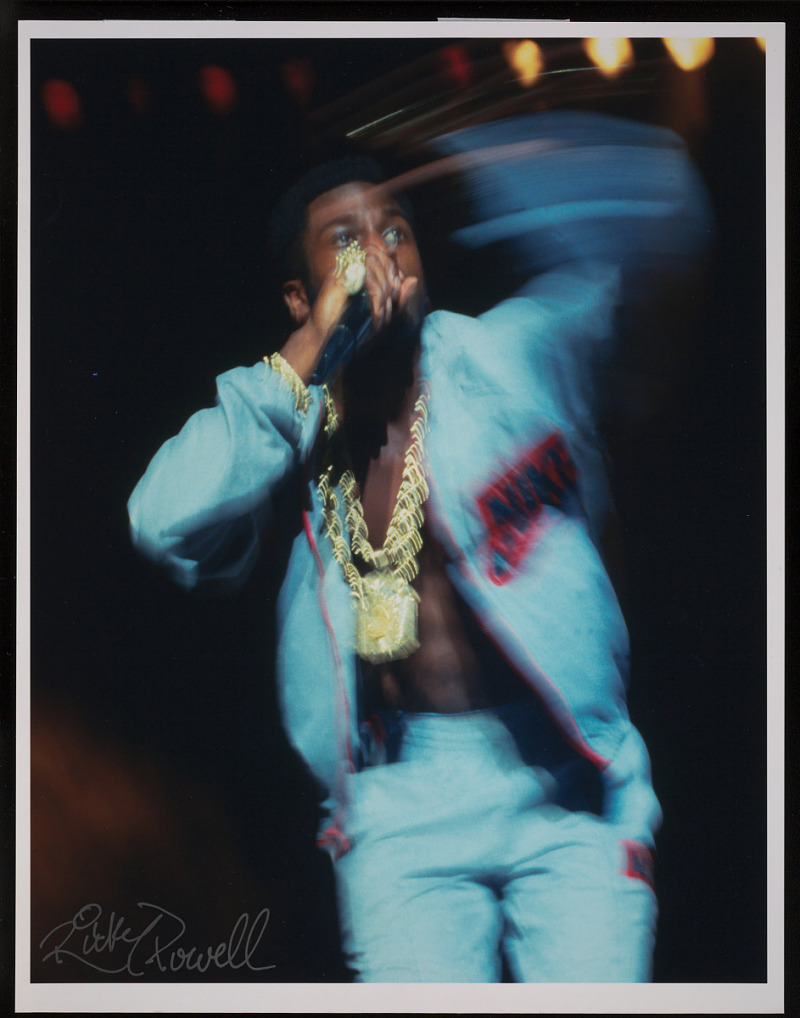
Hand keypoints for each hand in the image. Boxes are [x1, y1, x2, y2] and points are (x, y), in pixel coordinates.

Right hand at [280, 242, 417, 383]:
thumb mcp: (381, 313)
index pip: (385, 257)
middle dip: (391, 286)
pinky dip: (375, 301)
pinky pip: (367, 279)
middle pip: (382, 261)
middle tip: (387, 311)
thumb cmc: (352, 327)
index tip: (395, 298)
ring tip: (379, 319)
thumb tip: (412, 279)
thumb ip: (398, 298)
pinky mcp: (339, 277)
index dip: (395, 274)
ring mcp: (344, 269)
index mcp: (361, 269)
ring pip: (375, 268)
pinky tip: (374, 318)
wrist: (328, 340)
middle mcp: (352, 265)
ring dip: (383, 297)